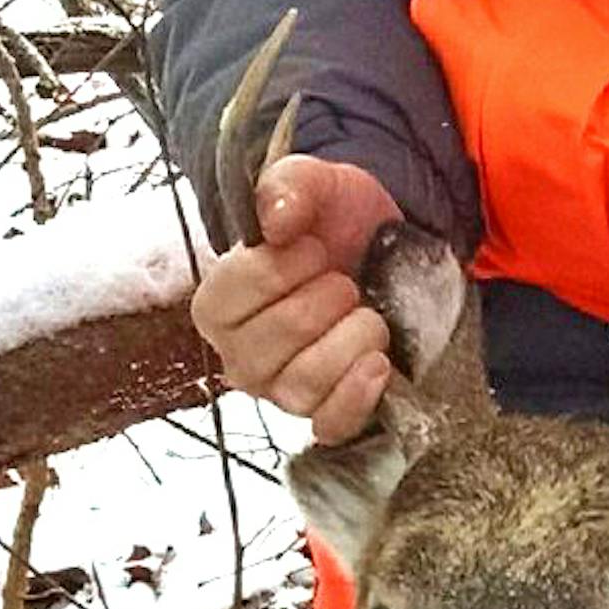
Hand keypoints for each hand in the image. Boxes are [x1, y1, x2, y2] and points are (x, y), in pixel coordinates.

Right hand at [190, 152, 400, 444]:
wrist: (389, 247)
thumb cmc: (335, 220)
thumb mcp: (314, 182)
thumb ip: (288, 187)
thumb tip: (276, 220)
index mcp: (219, 304)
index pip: (230, 295)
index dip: (281, 267)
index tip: (312, 246)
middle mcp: (241, 356)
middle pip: (273, 341)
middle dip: (326, 299)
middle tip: (343, 280)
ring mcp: (282, 391)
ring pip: (305, 383)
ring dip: (351, 337)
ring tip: (366, 312)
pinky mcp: (327, 413)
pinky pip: (330, 425)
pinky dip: (357, 395)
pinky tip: (379, 363)